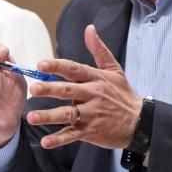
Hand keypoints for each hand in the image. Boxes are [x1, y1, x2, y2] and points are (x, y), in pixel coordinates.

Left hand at [25, 24, 141, 149]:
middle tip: (33, 89)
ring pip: (67, 114)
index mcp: (96, 78)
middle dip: (50, 89)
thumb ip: (99, 50)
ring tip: (31, 117)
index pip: (74, 69)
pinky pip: (72, 135)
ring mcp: (91, 114)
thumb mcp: (114, 69)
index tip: (41, 64)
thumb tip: (89, 28)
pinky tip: (45, 142)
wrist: (140, 122)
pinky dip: (59, 139)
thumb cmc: (123, 94)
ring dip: (49, 116)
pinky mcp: (91, 131)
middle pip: (68, 91)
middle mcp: (93, 95)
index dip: (57, 66)